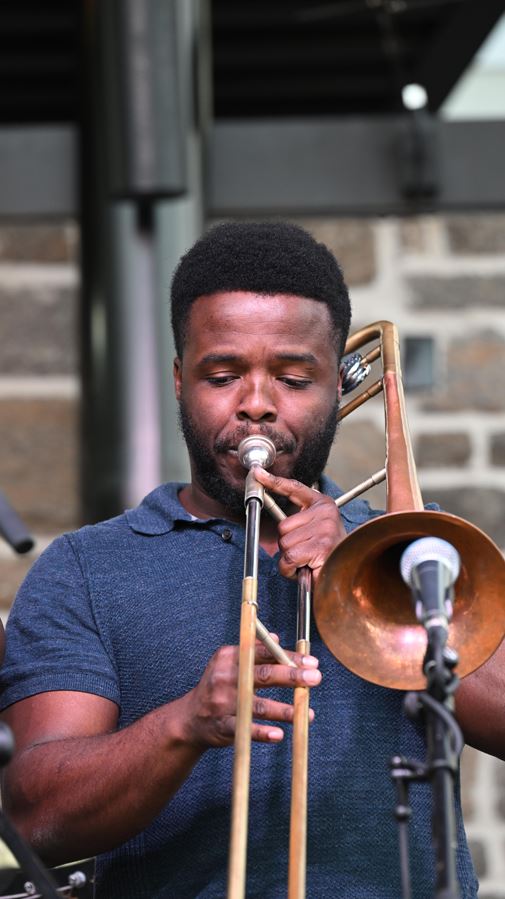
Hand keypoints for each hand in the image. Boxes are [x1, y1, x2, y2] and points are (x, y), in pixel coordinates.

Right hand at [181, 640, 320, 748]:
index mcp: (228, 657)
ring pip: (258, 706)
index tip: (311, 661)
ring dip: (285, 710)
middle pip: (263, 675)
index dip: (288, 657)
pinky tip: (279, 734)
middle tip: (316, 678)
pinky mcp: (221, 726)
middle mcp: (224, 677)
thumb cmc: (219, 686)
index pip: (263, 653)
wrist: (190, 718)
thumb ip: (254, 651)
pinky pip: (245, 730)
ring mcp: (222, 703)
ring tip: (308, 712)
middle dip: (292, 676)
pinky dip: (262, 733)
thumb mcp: (230, 663)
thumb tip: (277, 639)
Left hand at [253, 467, 345, 580]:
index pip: (294, 488)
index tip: (258, 474)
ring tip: (308, 560)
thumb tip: (277, 520)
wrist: (348, 570)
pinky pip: (288, 558)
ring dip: (290, 558)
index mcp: (323, 504)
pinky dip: (290, 569)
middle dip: (288, 544)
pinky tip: (306, 568)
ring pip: (284, 544)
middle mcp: (325, 513)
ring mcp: (324, 530)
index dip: (274, 481)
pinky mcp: (321, 548)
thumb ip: (297, 521)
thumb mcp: (314, 529)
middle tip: (305, 551)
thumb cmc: (328, 551)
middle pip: (282, 527)